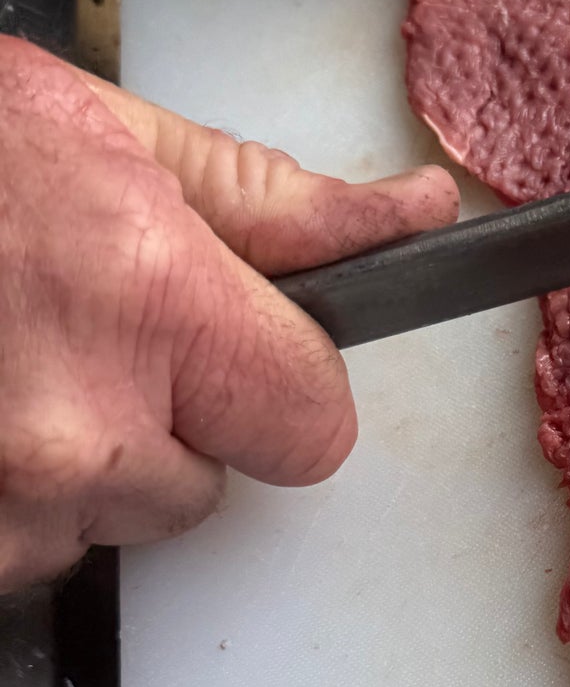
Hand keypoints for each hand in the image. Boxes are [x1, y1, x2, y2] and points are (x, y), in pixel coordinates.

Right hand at [0, 36, 458, 591]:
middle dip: (157, 420)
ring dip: (59, 463)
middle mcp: (78, 432)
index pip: (315, 425)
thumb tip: (412, 215)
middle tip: (55, 329)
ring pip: (98, 525)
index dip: (275, 383)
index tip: (223, 347)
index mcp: (147, 305)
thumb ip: (270, 203)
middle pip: (205, 488)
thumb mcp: (97, 133)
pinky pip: (14, 553)